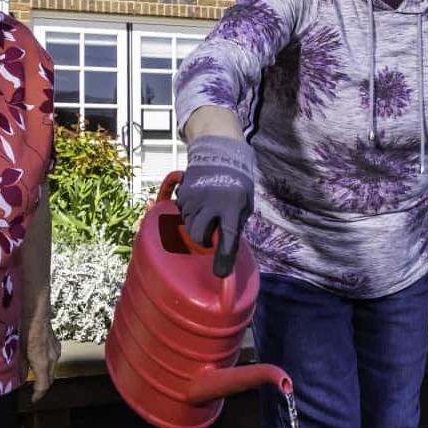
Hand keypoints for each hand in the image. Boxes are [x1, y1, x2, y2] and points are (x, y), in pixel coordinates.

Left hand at [20, 312, 60, 402]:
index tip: (33, 400)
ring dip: (44, 375)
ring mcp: (55, 349)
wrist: (35, 307)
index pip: (44, 384)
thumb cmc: (24, 326)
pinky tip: (37, 362)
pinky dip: (46, 365)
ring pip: (52, 369)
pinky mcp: (55, 343)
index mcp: (42, 361)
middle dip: (42, 386)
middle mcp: (52, 357)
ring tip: (34, 377)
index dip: (38, 394)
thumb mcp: (17, 349)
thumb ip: (20, 365)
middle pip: (50, 378)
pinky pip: (52, 359)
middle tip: (33, 391)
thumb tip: (21, 378)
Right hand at [176, 134, 254, 277]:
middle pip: (199, 236)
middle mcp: (210, 203)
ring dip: (198, 227)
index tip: (220, 273)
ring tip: (207, 215)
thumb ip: (235, 224)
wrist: (218, 153)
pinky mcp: (183, 195)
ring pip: (189, 227)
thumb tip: (226, 247)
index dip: (223, 258)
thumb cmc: (237, 182)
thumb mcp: (244, 203)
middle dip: (204, 241)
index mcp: (230, 206)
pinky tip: (200, 205)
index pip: (226, 238)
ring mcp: (194, 199)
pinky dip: (191, 215)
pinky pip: (183, 214)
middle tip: (211, 236)